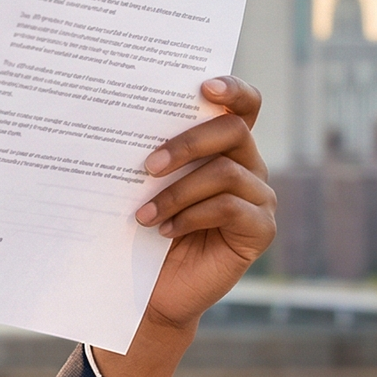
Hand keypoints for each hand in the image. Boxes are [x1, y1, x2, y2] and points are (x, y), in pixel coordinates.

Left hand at [91, 76, 275, 376]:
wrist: (151, 290)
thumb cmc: (143, 230)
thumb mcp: (144, 186)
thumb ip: (152, 154)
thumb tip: (117, 117)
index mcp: (223, 146)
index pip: (242, 106)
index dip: (232, 89)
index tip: (203, 85)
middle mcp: (248, 166)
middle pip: (233, 131)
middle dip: (187, 143)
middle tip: (148, 166)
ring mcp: (259, 198)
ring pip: (227, 172)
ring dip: (178, 191)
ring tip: (143, 214)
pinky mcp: (259, 230)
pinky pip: (230, 208)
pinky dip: (191, 216)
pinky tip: (164, 230)